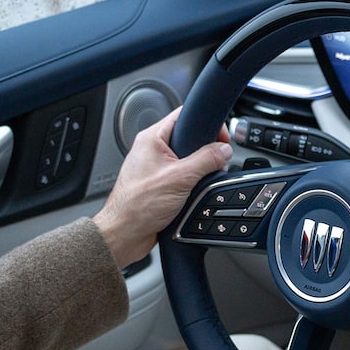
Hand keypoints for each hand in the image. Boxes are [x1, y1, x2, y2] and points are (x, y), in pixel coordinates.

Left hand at [93, 108, 230, 268]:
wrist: (125, 233)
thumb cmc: (136, 205)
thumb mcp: (180, 178)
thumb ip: (206, 160)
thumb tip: (224, 150)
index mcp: (151, 139)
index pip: (183, 116)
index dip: (206, 123)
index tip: (221, 138)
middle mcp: (152, 150)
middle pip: (189, 139)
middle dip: (206, 151)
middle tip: (215, 162)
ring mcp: (156, 168)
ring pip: (188, 160)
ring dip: (199, 170)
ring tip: (201, 181)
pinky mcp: (161, 184)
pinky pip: (184, 177)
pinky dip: (193, 184)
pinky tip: (194, 193)